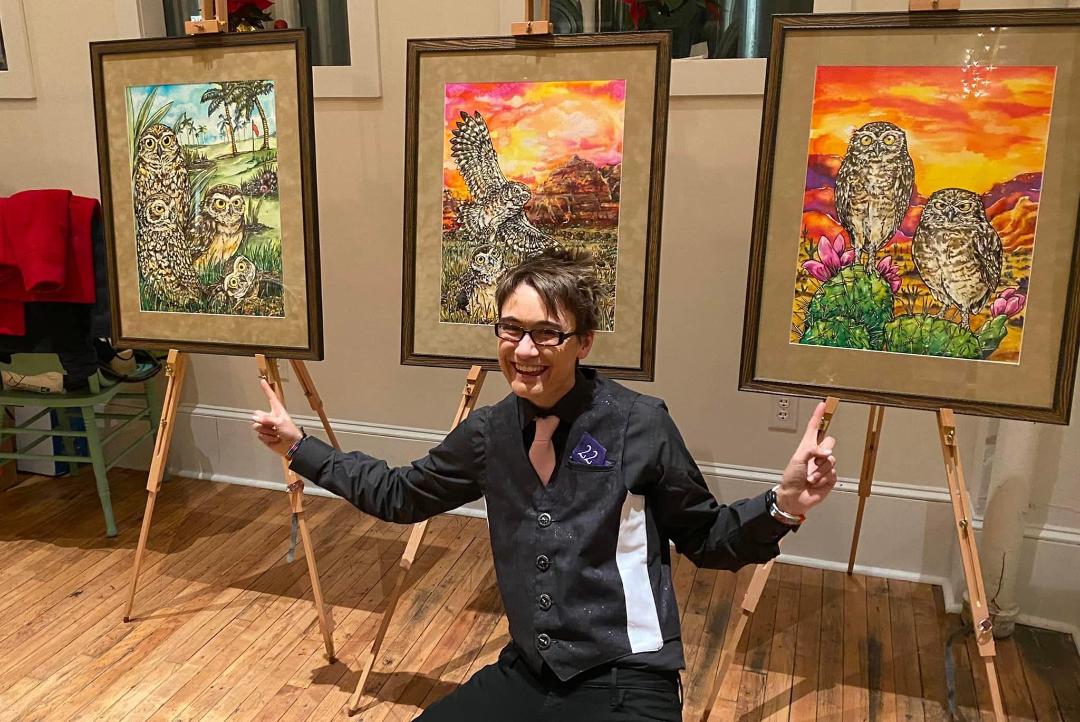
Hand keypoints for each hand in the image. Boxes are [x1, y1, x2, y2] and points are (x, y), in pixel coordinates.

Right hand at [251, 378, 301, 456]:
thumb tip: (255, 418)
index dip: (266, 389)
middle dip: (264, 422)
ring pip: (257, 426)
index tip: (262, 381)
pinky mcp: (264, 435)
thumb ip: (267, 419)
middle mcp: (271, 417)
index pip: (270, 397)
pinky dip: (267, 438)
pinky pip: (259, 436)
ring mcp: (267, 426)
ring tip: (276, 433)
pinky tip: (274, 439)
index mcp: (277, 411)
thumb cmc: (291, 432)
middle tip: (274, 427)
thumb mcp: (280, 422)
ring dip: (267, 432)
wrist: (292, 446)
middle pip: (257, 415)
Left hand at [777, 401, 837, 516]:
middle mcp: (816, 454)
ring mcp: (824, 466)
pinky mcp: (830, 478)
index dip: (818, 416)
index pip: (814, 427)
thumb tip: (828, 452)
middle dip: (823, 452)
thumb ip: (812, 451)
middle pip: (830, 442)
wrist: (794, 497)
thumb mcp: (798, 459)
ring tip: (810, 477)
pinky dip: (823, 479)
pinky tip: (815, 483)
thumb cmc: (791, 478)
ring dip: (820, 470)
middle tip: (815, 460)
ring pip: (832, 460)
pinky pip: (833, 474)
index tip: (823, 405)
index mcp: (807, 447)